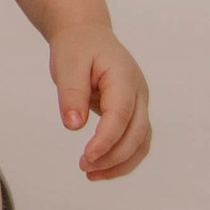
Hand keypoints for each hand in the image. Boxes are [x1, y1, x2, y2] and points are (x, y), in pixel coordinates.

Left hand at [52, 24, 150, 176]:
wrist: (87, 36)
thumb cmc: (77, 48)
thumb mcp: (67, 65)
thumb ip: (71, 94)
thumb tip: (73, 125)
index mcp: (124, 75)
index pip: (121, 114)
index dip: (106, 139)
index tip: (87, 157)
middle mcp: (139, 91)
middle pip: (136, 133)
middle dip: (113, 156)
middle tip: (84, 167)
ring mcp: (140, 103)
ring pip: (141, 142)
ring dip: (120, 163)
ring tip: (91, 174)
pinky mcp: (134, 112)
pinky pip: (135, 141)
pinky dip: (122, 158)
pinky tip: (100, 167)